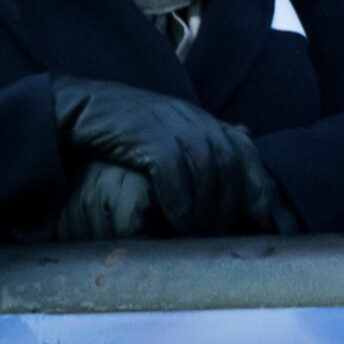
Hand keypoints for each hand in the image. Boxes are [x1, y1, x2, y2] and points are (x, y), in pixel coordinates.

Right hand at [49, 76, 280, 236]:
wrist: (82, 105)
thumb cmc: (125, 128)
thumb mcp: (168, 134)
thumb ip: (198, 149)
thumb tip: (234, 162)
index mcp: (202, 120)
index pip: (245, 150)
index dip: (257, 186)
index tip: (260, 220)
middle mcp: (194, 120)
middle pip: (229, 165)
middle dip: (229, 206)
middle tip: (220, 238)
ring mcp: (172, 125)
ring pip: (206, 171)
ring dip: (205, 210)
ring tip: (198, 239)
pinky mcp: (147, 134)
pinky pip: (174, 172)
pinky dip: (180, 202)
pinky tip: (177, 225)